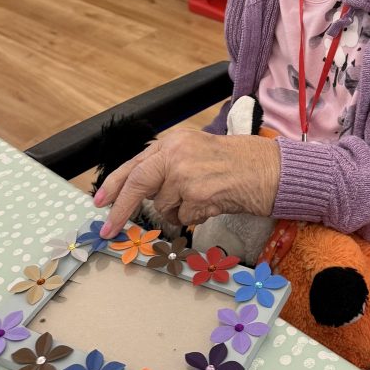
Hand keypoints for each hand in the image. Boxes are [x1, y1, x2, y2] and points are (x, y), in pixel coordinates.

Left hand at [93, 128, 280, 237]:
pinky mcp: (197, 194)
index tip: (100, 201)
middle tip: (108, 229)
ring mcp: (186, 173)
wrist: (270, 170)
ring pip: (163, 205)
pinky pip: (183, 217)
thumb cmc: (239, 163)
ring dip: (179, 210)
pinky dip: (195, 217)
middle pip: (137, 182)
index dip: (115, 184)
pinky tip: (213, 202)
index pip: (136, 163)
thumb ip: (169, 167)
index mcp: (174, 141)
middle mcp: (177, 153)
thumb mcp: (197, 153)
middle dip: (121, 208)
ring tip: (204, 197)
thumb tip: (142, 193)